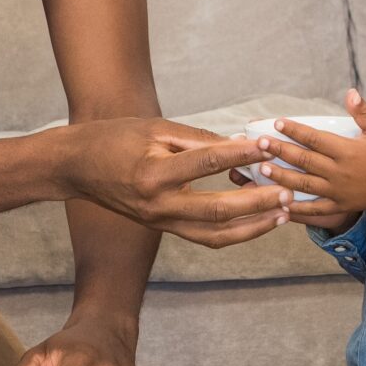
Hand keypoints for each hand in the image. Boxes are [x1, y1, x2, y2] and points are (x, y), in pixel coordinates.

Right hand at [61, 118, 287, 247]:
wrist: (77, 166)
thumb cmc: (115, 139)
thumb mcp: (155, 128)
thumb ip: (199, 138)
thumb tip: (241, 145)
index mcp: (154, 174)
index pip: (208, 164)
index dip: (242, 154)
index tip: (269, 144)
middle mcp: (158, 205)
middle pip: (218, 211)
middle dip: (257, 202)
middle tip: (288, 191)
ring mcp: (161, 222)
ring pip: (215, 235)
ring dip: (253, 227)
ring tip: (282, 214)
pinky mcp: (164, 228)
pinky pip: (205, 237)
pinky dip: (234, 232)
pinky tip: (258, 221)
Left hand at [256, 89, 365, 218]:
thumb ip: (363, 112)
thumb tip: (349, 92)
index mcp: (348, 150)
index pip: (315, 138)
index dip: (295, 130)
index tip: (278, 123)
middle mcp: (340, 171)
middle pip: (304, 160)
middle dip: (280, 151)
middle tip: (260, 145)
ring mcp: (339, 191)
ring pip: (304, 184)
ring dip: (282, 177)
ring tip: (263, 169)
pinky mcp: (341, 205)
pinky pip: (316, 209)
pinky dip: (298, 209)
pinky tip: (281, 205)